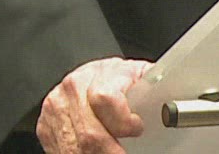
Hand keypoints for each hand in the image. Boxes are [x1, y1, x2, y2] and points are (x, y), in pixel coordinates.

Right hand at [36, 56, 154, 153]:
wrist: (89, 79)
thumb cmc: (119, 81)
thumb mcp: (139, 77)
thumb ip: (153, 87)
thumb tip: (173, 102)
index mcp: (101, 73)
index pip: (105, 98)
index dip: (123, 121)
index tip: (136, 128)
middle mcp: (73, 88)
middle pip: (89, 133)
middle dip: (110, 151)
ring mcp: (56, 107)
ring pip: (74, 147)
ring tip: (114, 152)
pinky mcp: (45, 126)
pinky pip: (61, 150)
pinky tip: (94, 152)